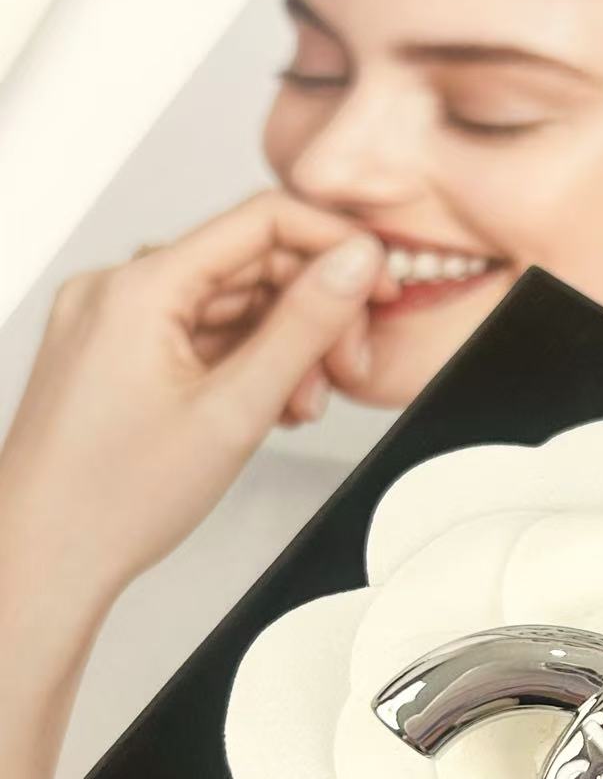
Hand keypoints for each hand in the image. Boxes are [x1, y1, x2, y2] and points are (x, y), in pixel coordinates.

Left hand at [0, 190, 389, 778]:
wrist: (47, 555)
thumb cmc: (113, 499)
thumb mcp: (235, 410)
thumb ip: (304, 328)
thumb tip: (354, 265)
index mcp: (139, 287)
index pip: (260, 223)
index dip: (333, 246)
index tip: (379, 280)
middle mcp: (117, 291)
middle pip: (246, 267)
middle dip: (310, 314)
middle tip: (348, 366)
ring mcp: (112, 323)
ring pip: (226, 307)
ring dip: (281, 348)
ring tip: (300, 407)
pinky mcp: (114, 355)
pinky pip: (197, 337)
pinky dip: (242, 366)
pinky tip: (265, 406)